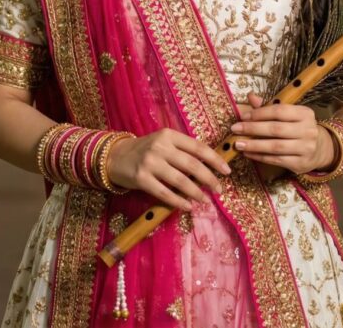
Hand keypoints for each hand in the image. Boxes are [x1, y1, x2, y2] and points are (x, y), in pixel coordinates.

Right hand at [107, 128, 231, 211]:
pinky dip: (179, 201)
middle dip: (209, 178)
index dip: (214, 159)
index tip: (226, 170)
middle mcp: (160, 147)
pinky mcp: (141, 179)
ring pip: (180, 180)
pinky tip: (188, 206)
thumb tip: (209, 166)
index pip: (197, 147)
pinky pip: (165, 193)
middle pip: (191, 165)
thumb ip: (182, 150)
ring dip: (196, 193)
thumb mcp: (163, 143)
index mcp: (169, 135)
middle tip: (219, 189)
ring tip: (206, 201)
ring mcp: (150, 163)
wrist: (115, 157)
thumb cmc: (145, 150)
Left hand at [229, 91, 334, 174]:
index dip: (259, 113)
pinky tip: (249, 154)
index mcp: (304, 113)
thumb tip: (250, 97)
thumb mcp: (288, 114)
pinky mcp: (300, 163)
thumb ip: (268, 106)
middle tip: (235, 129)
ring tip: (238, 144)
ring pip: (275, 147)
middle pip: (276, 129)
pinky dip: (260, 157)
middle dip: (253, 129)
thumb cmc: (297, 127)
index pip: (279, 111)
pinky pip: (276, 160)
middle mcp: (308, 130)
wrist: (319, 149)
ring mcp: (306, 148)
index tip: (242, 116)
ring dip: (254, 145)